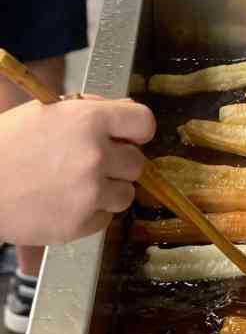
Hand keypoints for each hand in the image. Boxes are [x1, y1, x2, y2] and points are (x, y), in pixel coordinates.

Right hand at [0, 97, 154, 245]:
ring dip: (108, 191)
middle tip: (92, 164)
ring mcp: (89, 191)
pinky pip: (105, 219)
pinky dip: (90, 214)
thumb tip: (128, 115)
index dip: (137, 131)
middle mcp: (96, 154)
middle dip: (119, 163)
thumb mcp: (48, 111)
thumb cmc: (7, 144)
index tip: (129, 138)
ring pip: (125, 194)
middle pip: (137, 163)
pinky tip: (65, 203)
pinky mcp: (79, 223)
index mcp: (90, 120)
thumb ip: (93, 109)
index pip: (144, 122)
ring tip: (75, 185)